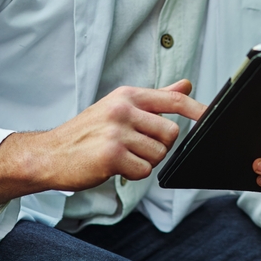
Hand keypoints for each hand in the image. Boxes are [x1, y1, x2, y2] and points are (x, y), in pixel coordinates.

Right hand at [0, 80, 205, 207]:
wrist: (50, 154)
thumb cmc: (87, 132)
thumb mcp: (119, 107)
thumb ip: (155, 99)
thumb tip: (186, 86)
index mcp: (128, 96)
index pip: (173, 100)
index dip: (197, 110)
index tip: (211, 117)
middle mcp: (123, 110)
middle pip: (170, 133)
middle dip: (158, 146)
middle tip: (135, 147)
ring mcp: (117, 132)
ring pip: (158, 154)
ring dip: (144, 162)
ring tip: (122, 156)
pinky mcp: (111, 156)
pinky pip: (143, 171)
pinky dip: (133, 174)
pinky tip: (114, 167)